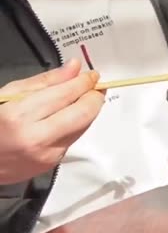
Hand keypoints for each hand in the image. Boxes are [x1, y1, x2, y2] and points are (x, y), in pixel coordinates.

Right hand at [0, 60, 103, 184]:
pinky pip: (73, 139)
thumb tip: (74, 68)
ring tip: (81, 99)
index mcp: (20, 116)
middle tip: (94, 86)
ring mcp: (45, 154)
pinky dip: (75, 125)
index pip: (66, 93)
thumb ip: (45, 81)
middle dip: (94, 96)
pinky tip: (66, 118)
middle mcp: (36, 138)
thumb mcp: (8, 95)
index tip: (91, 75)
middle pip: (84, 113)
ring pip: (83, 127)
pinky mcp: (51, 164)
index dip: (84, 81)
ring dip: (88, 110)